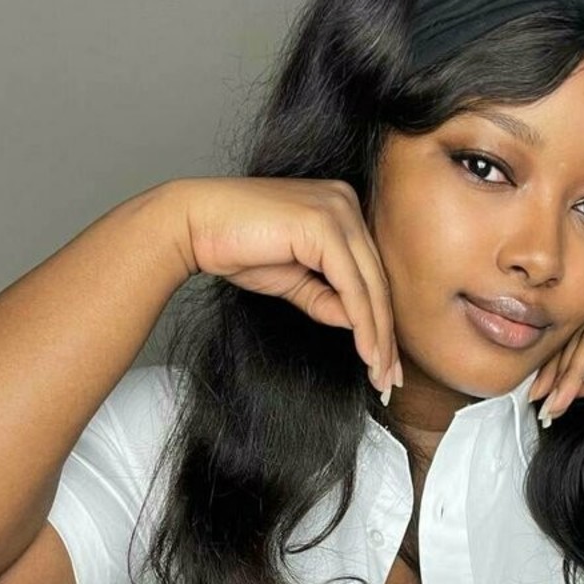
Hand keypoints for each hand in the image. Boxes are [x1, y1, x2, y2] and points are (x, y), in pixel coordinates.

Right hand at [174, 175, 400, 396]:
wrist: (192, 225)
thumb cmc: (236, 247)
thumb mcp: (292, 280)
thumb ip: (326, 299)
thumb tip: (356, 325)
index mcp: (341, 209)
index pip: (371, 273)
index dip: (382, 321)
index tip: (385, 362)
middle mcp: (345, 203)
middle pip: (377, 281)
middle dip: (386, 336)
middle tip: (390, 380)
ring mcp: (337, 210)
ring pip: (370, 287)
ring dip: (378, 338)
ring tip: (380, 376)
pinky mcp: (324, 226)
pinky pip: (352, 287)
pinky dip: (362, 325)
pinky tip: (366, 353)